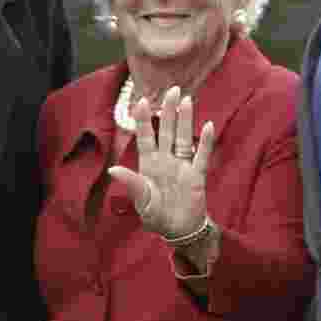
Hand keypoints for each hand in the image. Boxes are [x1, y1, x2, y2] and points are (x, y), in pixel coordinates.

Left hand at [108, 86, 215, 237]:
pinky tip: (208, 125)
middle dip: (168, 111)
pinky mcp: (197, 175)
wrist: (179, 231)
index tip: (141, 100)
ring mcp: (182, 165)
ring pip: (183, 137)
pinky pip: (201, 155)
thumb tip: (112, 169)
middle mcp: (165, 160)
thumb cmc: (156, 216)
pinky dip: (205, 142)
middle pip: (167, 131)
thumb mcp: (142, 201)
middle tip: (172, 90)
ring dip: (185, 119)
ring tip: (187, 99)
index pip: (145, 137)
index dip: (143, 120)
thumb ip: (131, 183)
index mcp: (148, 165)